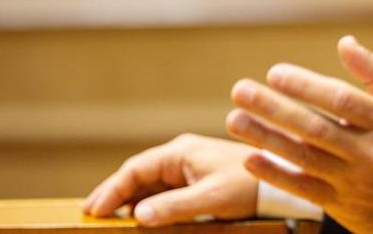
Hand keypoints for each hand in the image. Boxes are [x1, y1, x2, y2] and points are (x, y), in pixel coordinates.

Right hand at [82, 134, 257, 225]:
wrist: (282, 181)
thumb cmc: (248, 187)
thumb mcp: (210, 199)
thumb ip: (173, 207)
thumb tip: (137, 216)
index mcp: (180, 152)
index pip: (135, 169)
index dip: (111, 190)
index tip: (93, 211)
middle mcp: (180, 156)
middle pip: (137, 176)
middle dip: (114, 194)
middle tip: (90, 216)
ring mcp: (188, 168)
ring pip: (149, 185)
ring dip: (129, 201)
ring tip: (108, 220)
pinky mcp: (197, 181)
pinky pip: (163, 192)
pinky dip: (147, 205)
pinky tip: (138, 219)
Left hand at [225, 35, 372, 233]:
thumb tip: (345, 42)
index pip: (341, 100)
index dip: (307, 86)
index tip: (275, 72)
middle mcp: (368, 152)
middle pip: (315, 128)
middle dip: (274, 109)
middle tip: (241, 91)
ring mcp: (352, 181)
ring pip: (304, 158)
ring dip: (266, 138)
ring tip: (235, 119)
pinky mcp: (340, 204)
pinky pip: (302, 189)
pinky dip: (275, 174)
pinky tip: (250, 158)